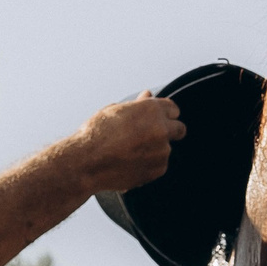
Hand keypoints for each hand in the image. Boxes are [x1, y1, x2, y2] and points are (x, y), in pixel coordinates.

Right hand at [66, 93, 182, 194]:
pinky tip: (130, 163)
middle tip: (152, 136)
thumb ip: (137, 105)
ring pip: (166, 149)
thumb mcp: (115, 111)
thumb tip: (148, 96)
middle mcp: (161, 129)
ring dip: (154, 150)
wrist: (86, 163)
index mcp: (152, 109)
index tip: (157, 119)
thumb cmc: (95, 134)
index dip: (164, 114)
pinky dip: (149, 165)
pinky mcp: (157, 170)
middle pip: (179, 129)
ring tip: (129, 152)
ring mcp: (161, 151)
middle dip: (170, 131)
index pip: (173, 109)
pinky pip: (159, 165)